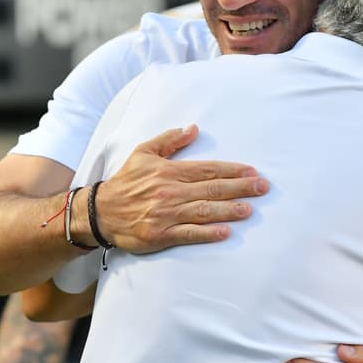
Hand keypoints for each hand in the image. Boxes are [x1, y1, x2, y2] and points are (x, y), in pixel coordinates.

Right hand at [93, 125, 267, 252]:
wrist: (100, 211)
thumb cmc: (125, 182)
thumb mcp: (144, 153)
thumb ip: (169, 140)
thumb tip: (193, 129)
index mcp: (169, 172)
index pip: (208, 170)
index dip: (232, 170)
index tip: (252, 172)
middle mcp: (171, 192)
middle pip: (211, 189)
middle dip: (240, 188)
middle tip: (262, 187)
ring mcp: (167, 214)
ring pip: (204, 211)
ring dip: (228, 210)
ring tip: (249, 209)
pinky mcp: (161, 234)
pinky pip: (188, 233)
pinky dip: (207, 233)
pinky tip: (225, 232)